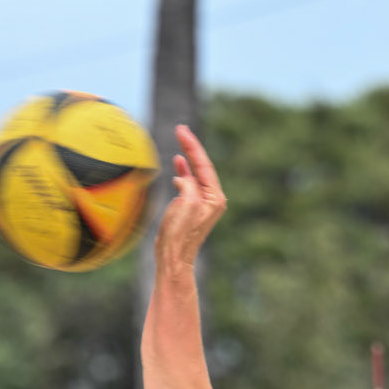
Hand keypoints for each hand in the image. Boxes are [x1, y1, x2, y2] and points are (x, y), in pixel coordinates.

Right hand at [154, 125, 225, 264]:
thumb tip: (184, 178)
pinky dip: (183, 174)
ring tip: (181, 142)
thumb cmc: (180, 235)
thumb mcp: (187, 205)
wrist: (173, 258)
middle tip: (180, 130)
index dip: (192, 146)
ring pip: (196, 174)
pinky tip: (178, 169)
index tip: (181, 130)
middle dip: (191, 148)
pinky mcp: (191, 209)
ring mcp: (202, 205)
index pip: (204, 165)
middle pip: (202, 167)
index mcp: (215, 197)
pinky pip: (189, 185)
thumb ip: (189, 186)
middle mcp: (212, 200)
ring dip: (188, 159)